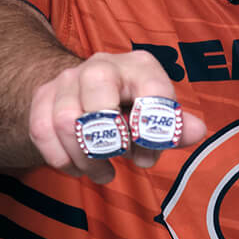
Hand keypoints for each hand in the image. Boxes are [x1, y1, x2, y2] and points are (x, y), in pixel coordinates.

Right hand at [24, 51, 205, 183]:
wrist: (84, 92)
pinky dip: (62, 159)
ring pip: (65, 118)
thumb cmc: (131, 108)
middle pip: (98, 88)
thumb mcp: (157, 116)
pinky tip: (79, 169)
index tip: (148, 153)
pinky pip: (42, 131)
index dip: (150, 126)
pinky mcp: (43, 97)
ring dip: (85, 157)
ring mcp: (68, 79)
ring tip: (103, 173)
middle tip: (118, 158)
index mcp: (139, 66)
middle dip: (109, 135)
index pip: (150, 88)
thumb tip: (196, 131)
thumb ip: (175, 126)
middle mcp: (102, 65)